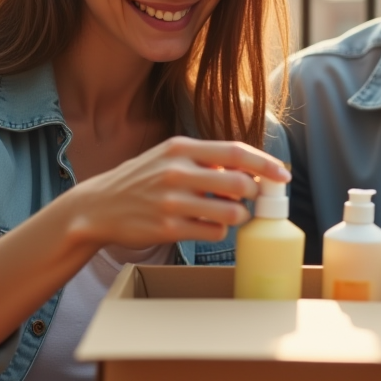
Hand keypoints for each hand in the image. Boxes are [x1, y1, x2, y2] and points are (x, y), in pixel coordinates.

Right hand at [66, 136, 290, 249]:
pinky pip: (213, 233)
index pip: (236, 152)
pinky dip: (218, 232)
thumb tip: (249, 170)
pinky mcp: (168, 228)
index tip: (283, 175)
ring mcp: (172, 201)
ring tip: (229, 214)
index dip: (266, 165)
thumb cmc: (141, 180)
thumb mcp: (169, 156)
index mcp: (181, 147)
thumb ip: (206, 158)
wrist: (98, 206)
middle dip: (254, 195)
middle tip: (251, 199)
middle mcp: (177, 171)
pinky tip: (205, 226)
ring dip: (239, 217)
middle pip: (240, 184)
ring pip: (231, 213)